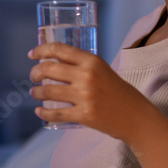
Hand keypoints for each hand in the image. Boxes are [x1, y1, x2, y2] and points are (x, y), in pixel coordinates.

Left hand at [28, 42, 157, 140]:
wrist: (136, 117)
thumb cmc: (119, 93)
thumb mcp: (104, 71)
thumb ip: (83, 67)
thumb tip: (56, 64)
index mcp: (92, 61)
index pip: (60, 49)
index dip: (41, 50)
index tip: (32, 54)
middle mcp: (87, 76)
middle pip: (49, 69)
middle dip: (35, 73)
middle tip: (33, 77)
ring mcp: (85, 96)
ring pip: (48, 91)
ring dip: (37, 92)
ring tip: (35, 93)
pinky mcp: (84, 115)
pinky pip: (55, 113)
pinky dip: (43, 113)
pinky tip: (39, 111)